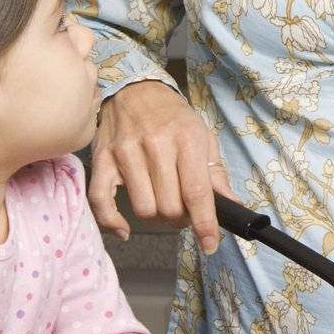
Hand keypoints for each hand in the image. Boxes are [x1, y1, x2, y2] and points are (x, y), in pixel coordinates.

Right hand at [90, 79, 232, 254]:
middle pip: (169, 206)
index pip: (197, 192)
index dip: (205, 224)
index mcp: (186, 139)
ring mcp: (126, 152)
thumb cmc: (173, 116)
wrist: (135, 89)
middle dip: (180, 217)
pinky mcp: (102, 159)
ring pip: (143, 208)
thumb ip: (216, 172)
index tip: (210, 244)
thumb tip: (231, 205)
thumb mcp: (203, 136)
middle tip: (183, 208)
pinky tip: (125, 228)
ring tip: (160, 201)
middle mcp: (156, 145)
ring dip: (155, 215)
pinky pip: (101, 201)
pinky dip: (113, 222)